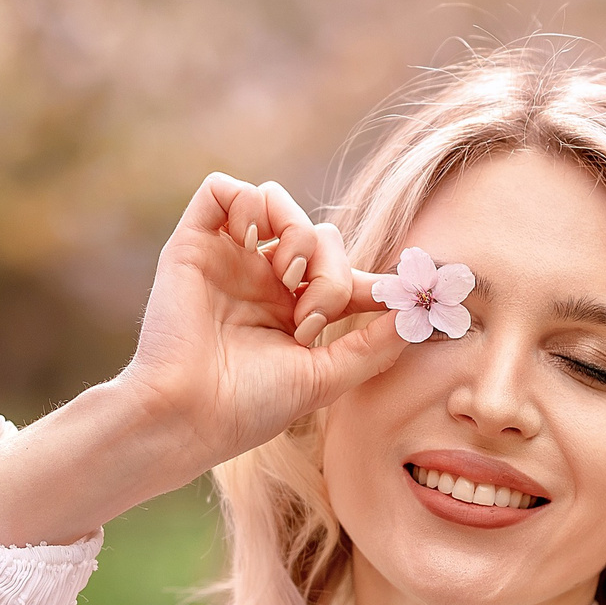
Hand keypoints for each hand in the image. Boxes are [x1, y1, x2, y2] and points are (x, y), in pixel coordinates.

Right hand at [121, 173, 404, 464]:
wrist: (189, 415)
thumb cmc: (251, 407)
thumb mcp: (326, 378)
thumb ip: (374, 345)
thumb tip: (416, 313)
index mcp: (293, 312)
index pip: (343, 273)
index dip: (374, 279)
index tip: (405, 293)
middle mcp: (262, 281)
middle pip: (320, 235)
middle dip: (332, 271)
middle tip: (313, 320)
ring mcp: (228, 259)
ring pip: (277, 203)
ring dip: (298, 233)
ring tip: (289, 279)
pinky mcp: (192, 244)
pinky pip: (223, 190)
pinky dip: (249, 203)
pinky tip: (255, 242)